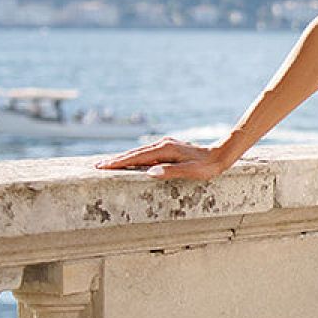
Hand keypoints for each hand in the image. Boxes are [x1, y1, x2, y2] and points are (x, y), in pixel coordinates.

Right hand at [96, 136, 235, 180]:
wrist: (220, 154)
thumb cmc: (207, 167)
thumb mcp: (191, 172)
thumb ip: (171, 172)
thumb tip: (150, 172)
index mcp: (165, 150)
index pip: (136, 157)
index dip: (119, 162)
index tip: (103, 166)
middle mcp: (162, 144)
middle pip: (134, 152)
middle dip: (116, 159)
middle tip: (97, 166)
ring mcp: (165, 144)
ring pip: (139, 151)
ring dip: (123, 157)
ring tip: (108, 164)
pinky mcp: (168, 147)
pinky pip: (146, 152)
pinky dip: (134, 156)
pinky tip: (130, 161)